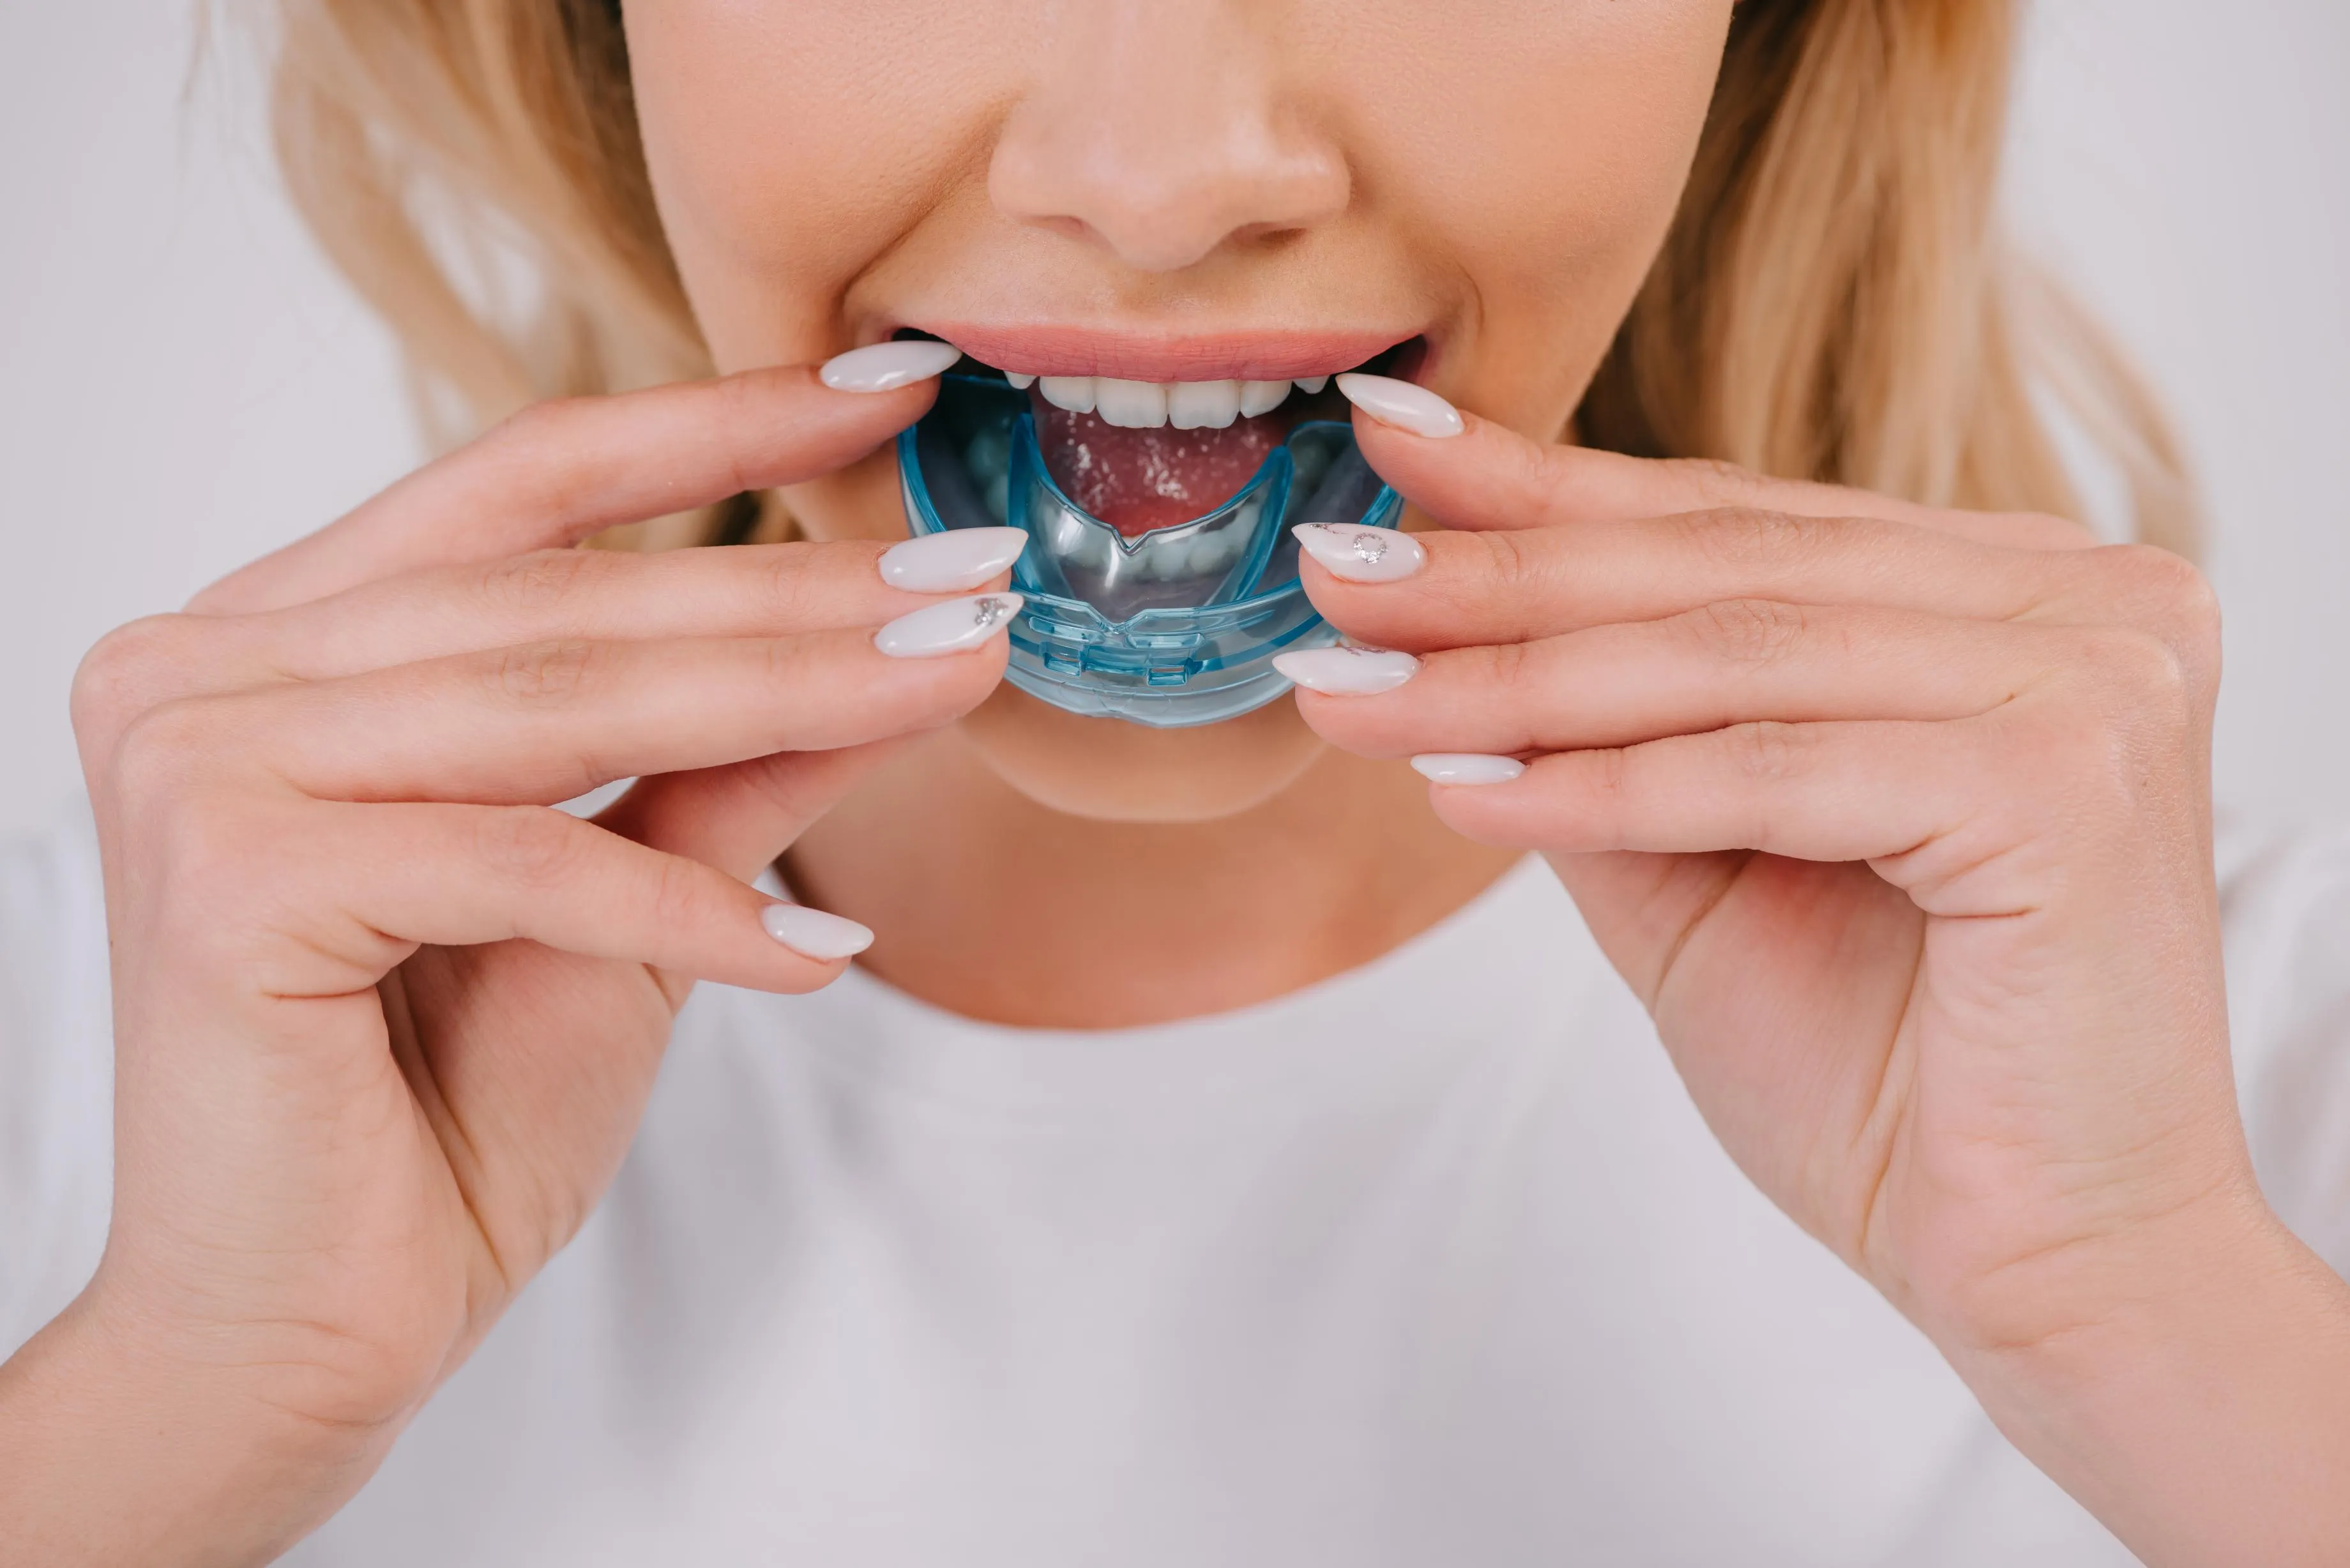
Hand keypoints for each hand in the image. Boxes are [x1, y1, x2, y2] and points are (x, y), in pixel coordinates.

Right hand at [0, 365, 1017, 1562]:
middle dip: (794, 583)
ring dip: (786, 689)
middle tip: (975, 568)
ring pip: (556, 700)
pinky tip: (824, 952)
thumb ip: (729, 764)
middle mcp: (203, 668)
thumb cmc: (441, 1115)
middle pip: (560, 594)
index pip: (523, 485)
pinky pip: (529, 858)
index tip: (894, 391)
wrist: (311, 1326)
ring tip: (952, 672)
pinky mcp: (232, 878)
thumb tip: (907, 645)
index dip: (716, 427)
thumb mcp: (624, 904)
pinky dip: (689, 909)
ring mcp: (198, 760)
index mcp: (275, 637)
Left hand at [1286, 395, 2349, 1564]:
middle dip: (1499, 575)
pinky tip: (1457, 793)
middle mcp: (2083, 602)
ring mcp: (2094, 679)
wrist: (2042, 1267)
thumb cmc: (1884, 1074)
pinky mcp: (2068, 784)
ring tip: (1349, 688)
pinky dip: (1601, 785)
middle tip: (1328, 573)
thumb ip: (1607, 731)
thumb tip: (1437, 620)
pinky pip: (1767, 767)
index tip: (1387, 450)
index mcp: (2015, 595)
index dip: (1550, 487)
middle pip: (1723, 572)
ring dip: (1509, 680)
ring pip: (1731, 658)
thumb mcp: (1700, 867)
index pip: (1738, 523)